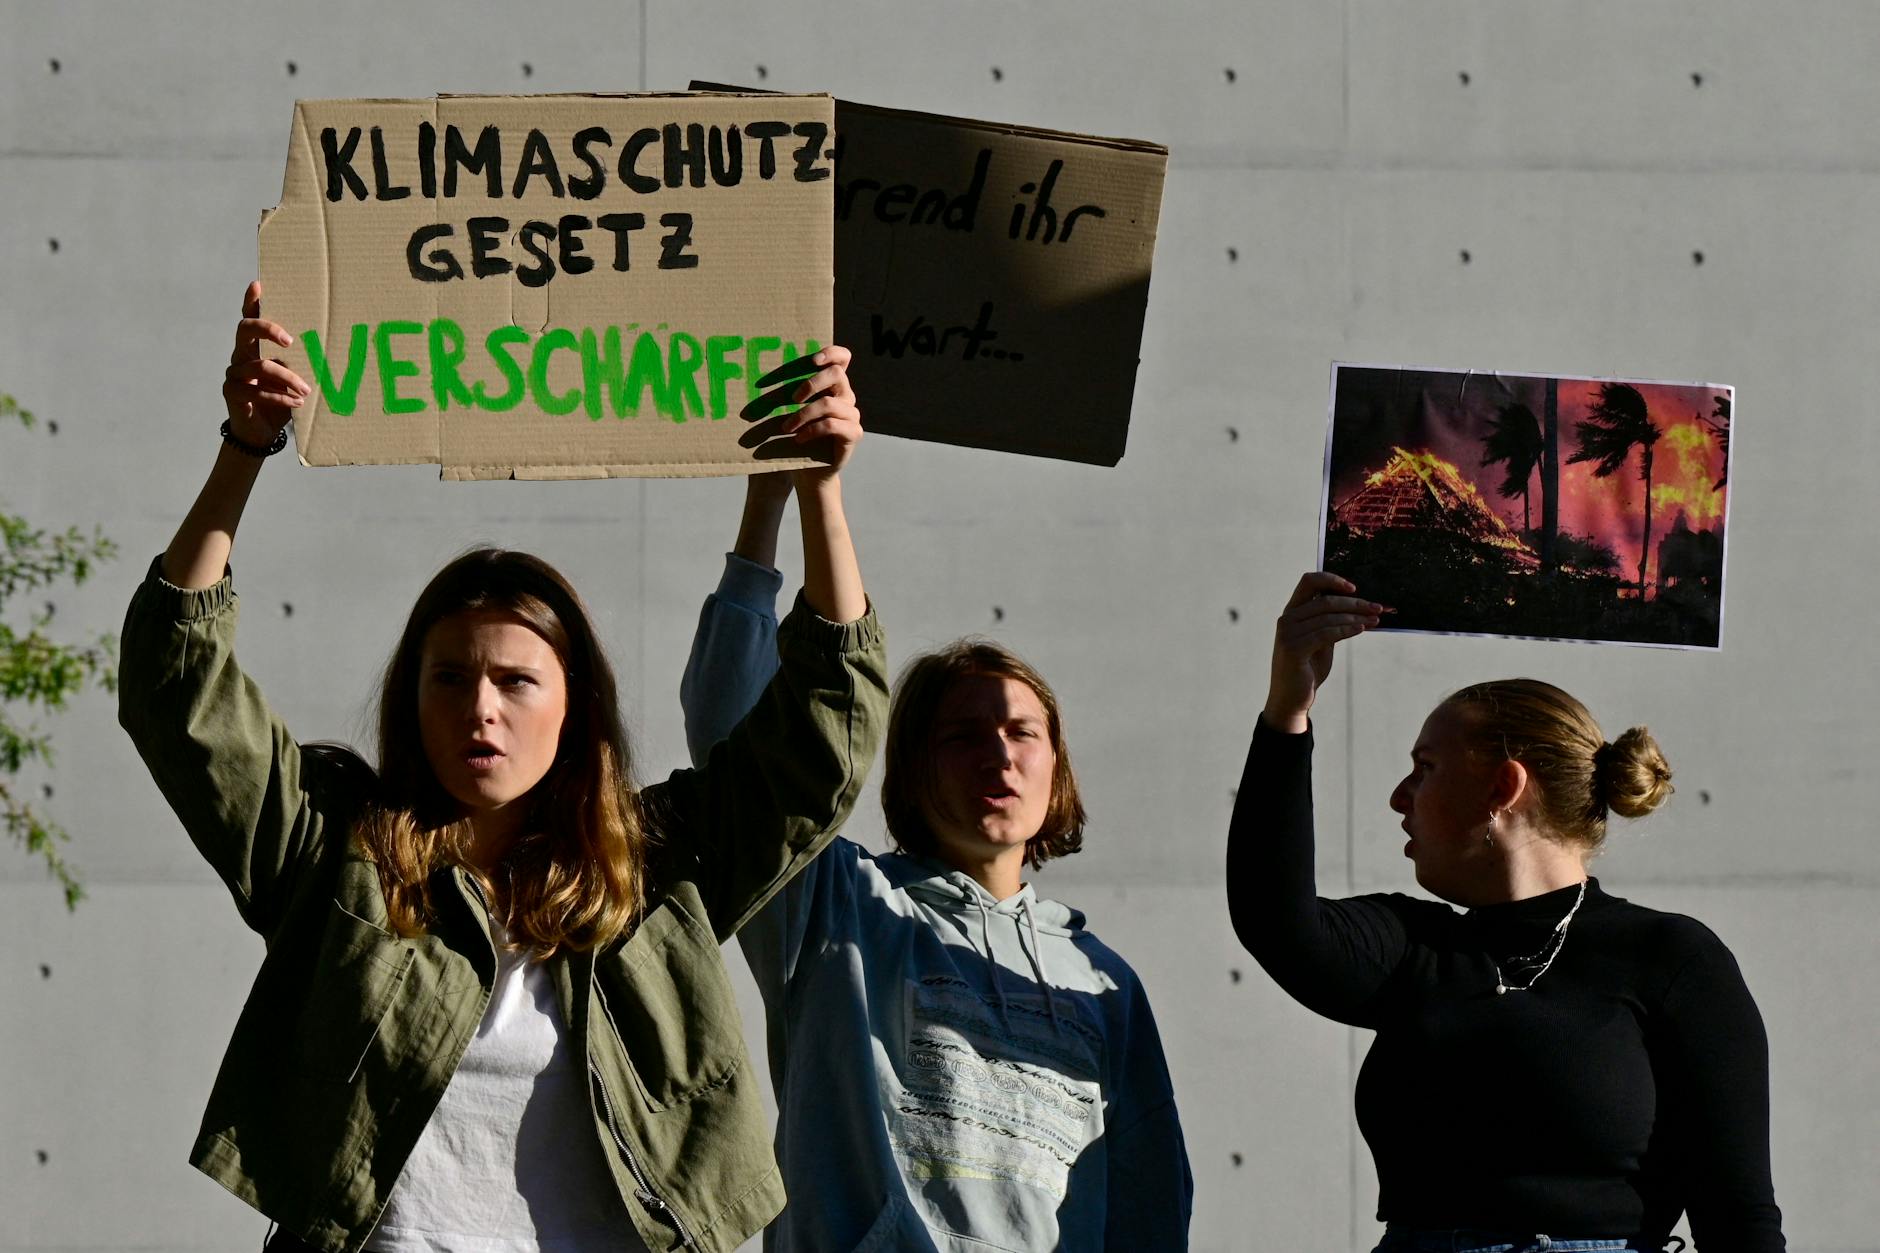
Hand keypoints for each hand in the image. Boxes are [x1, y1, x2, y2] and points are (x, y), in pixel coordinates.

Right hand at [222, 280, 309, 446]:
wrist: (261, 431)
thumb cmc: (280, 399)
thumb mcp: (292, 378)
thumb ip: (299, 362)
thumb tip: (326, 348)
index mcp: (254, 346)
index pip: (249, 317)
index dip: (251, 301)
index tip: (258, 285)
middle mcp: (240, 355)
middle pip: (245, 329)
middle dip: (268, 329)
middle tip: (290, 340)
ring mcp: (234, 374)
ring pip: (259, 366)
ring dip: (287, 378)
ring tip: (307, 390)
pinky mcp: (232, 393)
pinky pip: (256, 392)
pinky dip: (280, 398)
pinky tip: (297, 403)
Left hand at [782, 345, 861, 487]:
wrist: (811, 471)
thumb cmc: (798, 437)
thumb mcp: (792, 411)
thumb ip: (790, 393)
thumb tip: (761, 378)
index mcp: (834, 385)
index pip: (843, 358)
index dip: (831, 353)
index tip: (812, 360)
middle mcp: (847, 397)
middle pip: (837, 375)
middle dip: (811, 383)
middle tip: (792, 397)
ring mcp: (852, 415)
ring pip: (829, 403)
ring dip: (803, 414)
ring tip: (786, 427)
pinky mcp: (853, 434)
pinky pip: (832, 425)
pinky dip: (811, 430)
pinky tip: (798, 438)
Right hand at [1265, 572, 1382, 732]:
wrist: (1291, 698)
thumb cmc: (1307, 669)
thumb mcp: (1320, 640)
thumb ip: (1330, 622)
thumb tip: (1358, 606)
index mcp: (1292, 612)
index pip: (1308, 581)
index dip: (1331, 579)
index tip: (1354, 588)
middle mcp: (1287, 619)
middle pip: (1325, 599)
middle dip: (1355, 603)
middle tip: (1377, 608)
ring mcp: (1288, 634)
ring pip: (1328, 616)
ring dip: (1356, 617)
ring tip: (1375, 620)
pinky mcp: (1293, 649)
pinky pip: (1326, 633)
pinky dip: (1347, 629)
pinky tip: (1361, 629)